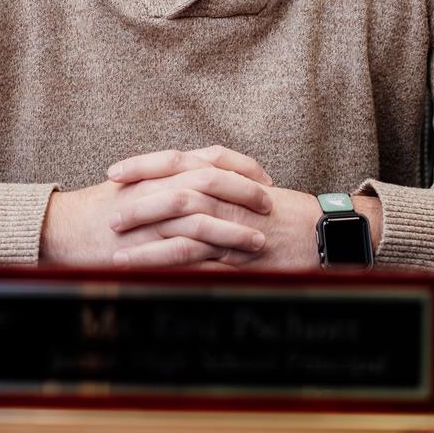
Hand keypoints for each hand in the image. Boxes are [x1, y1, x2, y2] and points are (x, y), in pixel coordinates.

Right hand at [40, 146, 274, 266]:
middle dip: (244, 191)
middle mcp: (155, 186)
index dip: (241, 166)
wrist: (60, 228)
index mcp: (158, 169)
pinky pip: (180, 250)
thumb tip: (207, 180)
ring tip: (259, 242)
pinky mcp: (141, 245)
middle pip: (208, 179)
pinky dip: (208, 257)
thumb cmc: (99, 208)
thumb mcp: (136, 184)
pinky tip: (230, 267)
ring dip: (233, 228)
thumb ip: (169, 179)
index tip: (265, 178)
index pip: (208, 156)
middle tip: (268, 204)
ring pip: (199, 215)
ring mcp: (148, 216)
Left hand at [109, 155, 384, 269]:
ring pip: (182, 225)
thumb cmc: (288, 213)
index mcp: (227, 175)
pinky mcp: (238, 254)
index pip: (179, 161)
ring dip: (145, 235)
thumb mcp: (252, 187)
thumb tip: (185, 176)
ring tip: (114, 246)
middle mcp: (227, 195)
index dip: (145, 165)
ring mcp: (232, 224)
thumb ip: (220, 177)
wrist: (326, 233)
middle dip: (138, 198)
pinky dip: (166, 263)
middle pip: (174, 189)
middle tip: (107, 207)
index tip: (115, 172)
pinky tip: (143, 272)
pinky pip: (197, 257)